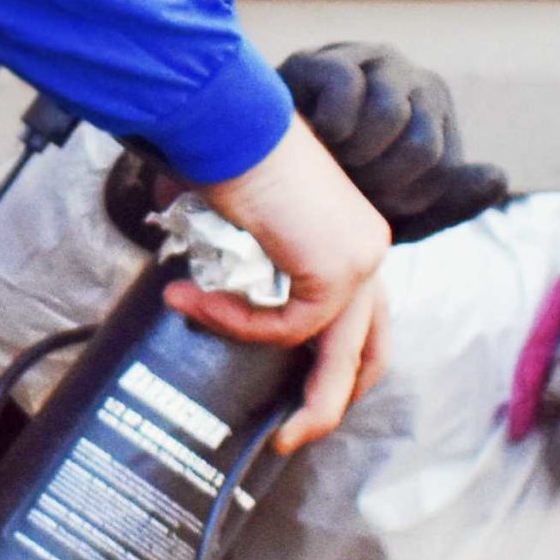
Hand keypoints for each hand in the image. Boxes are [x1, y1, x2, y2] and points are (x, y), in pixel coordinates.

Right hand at [172, 116, 390, 453]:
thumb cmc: (225, 155)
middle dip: (337, 403)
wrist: (227, 120)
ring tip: (274, 434)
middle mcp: (368, 248)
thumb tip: (188, 299)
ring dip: (305, 403)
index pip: (363, 320)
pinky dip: (239, 326)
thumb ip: (244, 269)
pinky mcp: (339, 269)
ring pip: (338, 355)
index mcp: (354, 237)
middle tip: (299, 439)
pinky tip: (195, 302)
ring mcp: (361, 258)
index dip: (339, 365)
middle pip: (370, 348)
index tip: (298, 393)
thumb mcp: (244, 224)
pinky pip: (287, 327)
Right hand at [277, 43, 509, 242]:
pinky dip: (328, 127)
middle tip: (346, 183)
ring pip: (389, 116)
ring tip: (330, 162)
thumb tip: (499, 177)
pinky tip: (311, 136)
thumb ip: (451, 202)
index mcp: (434, 116)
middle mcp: (412, 81)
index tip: (370, 201)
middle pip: (421, 146)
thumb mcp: (399, 214)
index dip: (400, 200)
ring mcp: (371, 63)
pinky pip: (346, 91)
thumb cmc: (337, 196)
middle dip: (379, 181)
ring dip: (354, 156)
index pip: (441, 170)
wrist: (266, 180)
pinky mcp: (326, 59)